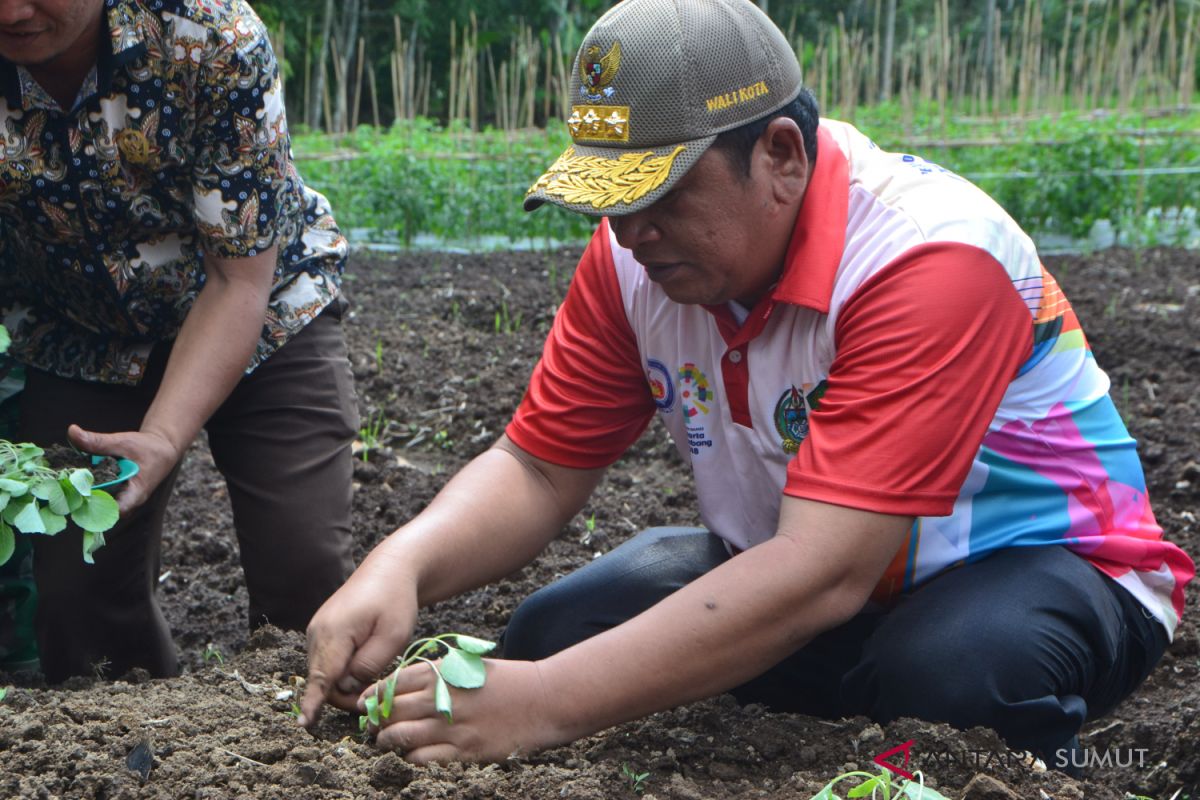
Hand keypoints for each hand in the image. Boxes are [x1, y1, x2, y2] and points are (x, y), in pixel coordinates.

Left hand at [67, 424, 181, 515]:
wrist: (161, 450)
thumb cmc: (147, 448)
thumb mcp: (124, 442)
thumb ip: (98, 441)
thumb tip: (72, 432)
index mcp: (136, 493)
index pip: (115, 510)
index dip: (95, 507)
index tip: (77, 495)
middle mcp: (126, 502)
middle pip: (100, 509)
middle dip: (80, 499)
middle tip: (59, 486)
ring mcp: (119, 501)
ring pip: (95, 504)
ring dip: (79, 494)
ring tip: (61, 482)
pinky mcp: (112, 495)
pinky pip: (95, 496)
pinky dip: (83, 488)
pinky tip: (70, 478)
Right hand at [299, 561, 417, 727]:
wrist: (388, 570)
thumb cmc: (395, 602)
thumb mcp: (393, 636)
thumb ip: (368, 665)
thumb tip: (346, 686)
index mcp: (334, 632)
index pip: (321, 676)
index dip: (313, 703)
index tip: (304, 724)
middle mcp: (317, 632)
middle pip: (322, 679)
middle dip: (343, 695)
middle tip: (373, 699)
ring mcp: (316, 631)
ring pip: (323, 671)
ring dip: (343, 682)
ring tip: (373, 677)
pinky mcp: (321, 631)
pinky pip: (326, 661)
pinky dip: (340, 670)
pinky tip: (362, 665)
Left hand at [365, 658, 562, 762]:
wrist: (543, 700)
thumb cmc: (507, 680)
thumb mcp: (470, 665)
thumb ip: (438, 673)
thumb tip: (404, 684)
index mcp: (444, 673)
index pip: (395, 682)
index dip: (374, 693)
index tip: (364, 701)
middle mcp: (444, 698)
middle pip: (392, 710)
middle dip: (376, 719)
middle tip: (371, 724)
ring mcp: (453, 726)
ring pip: (402, 736)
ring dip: (387, 740)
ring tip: (384, 740)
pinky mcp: (465, 750)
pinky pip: (424, 757)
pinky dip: (411, 757)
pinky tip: (411, 754)